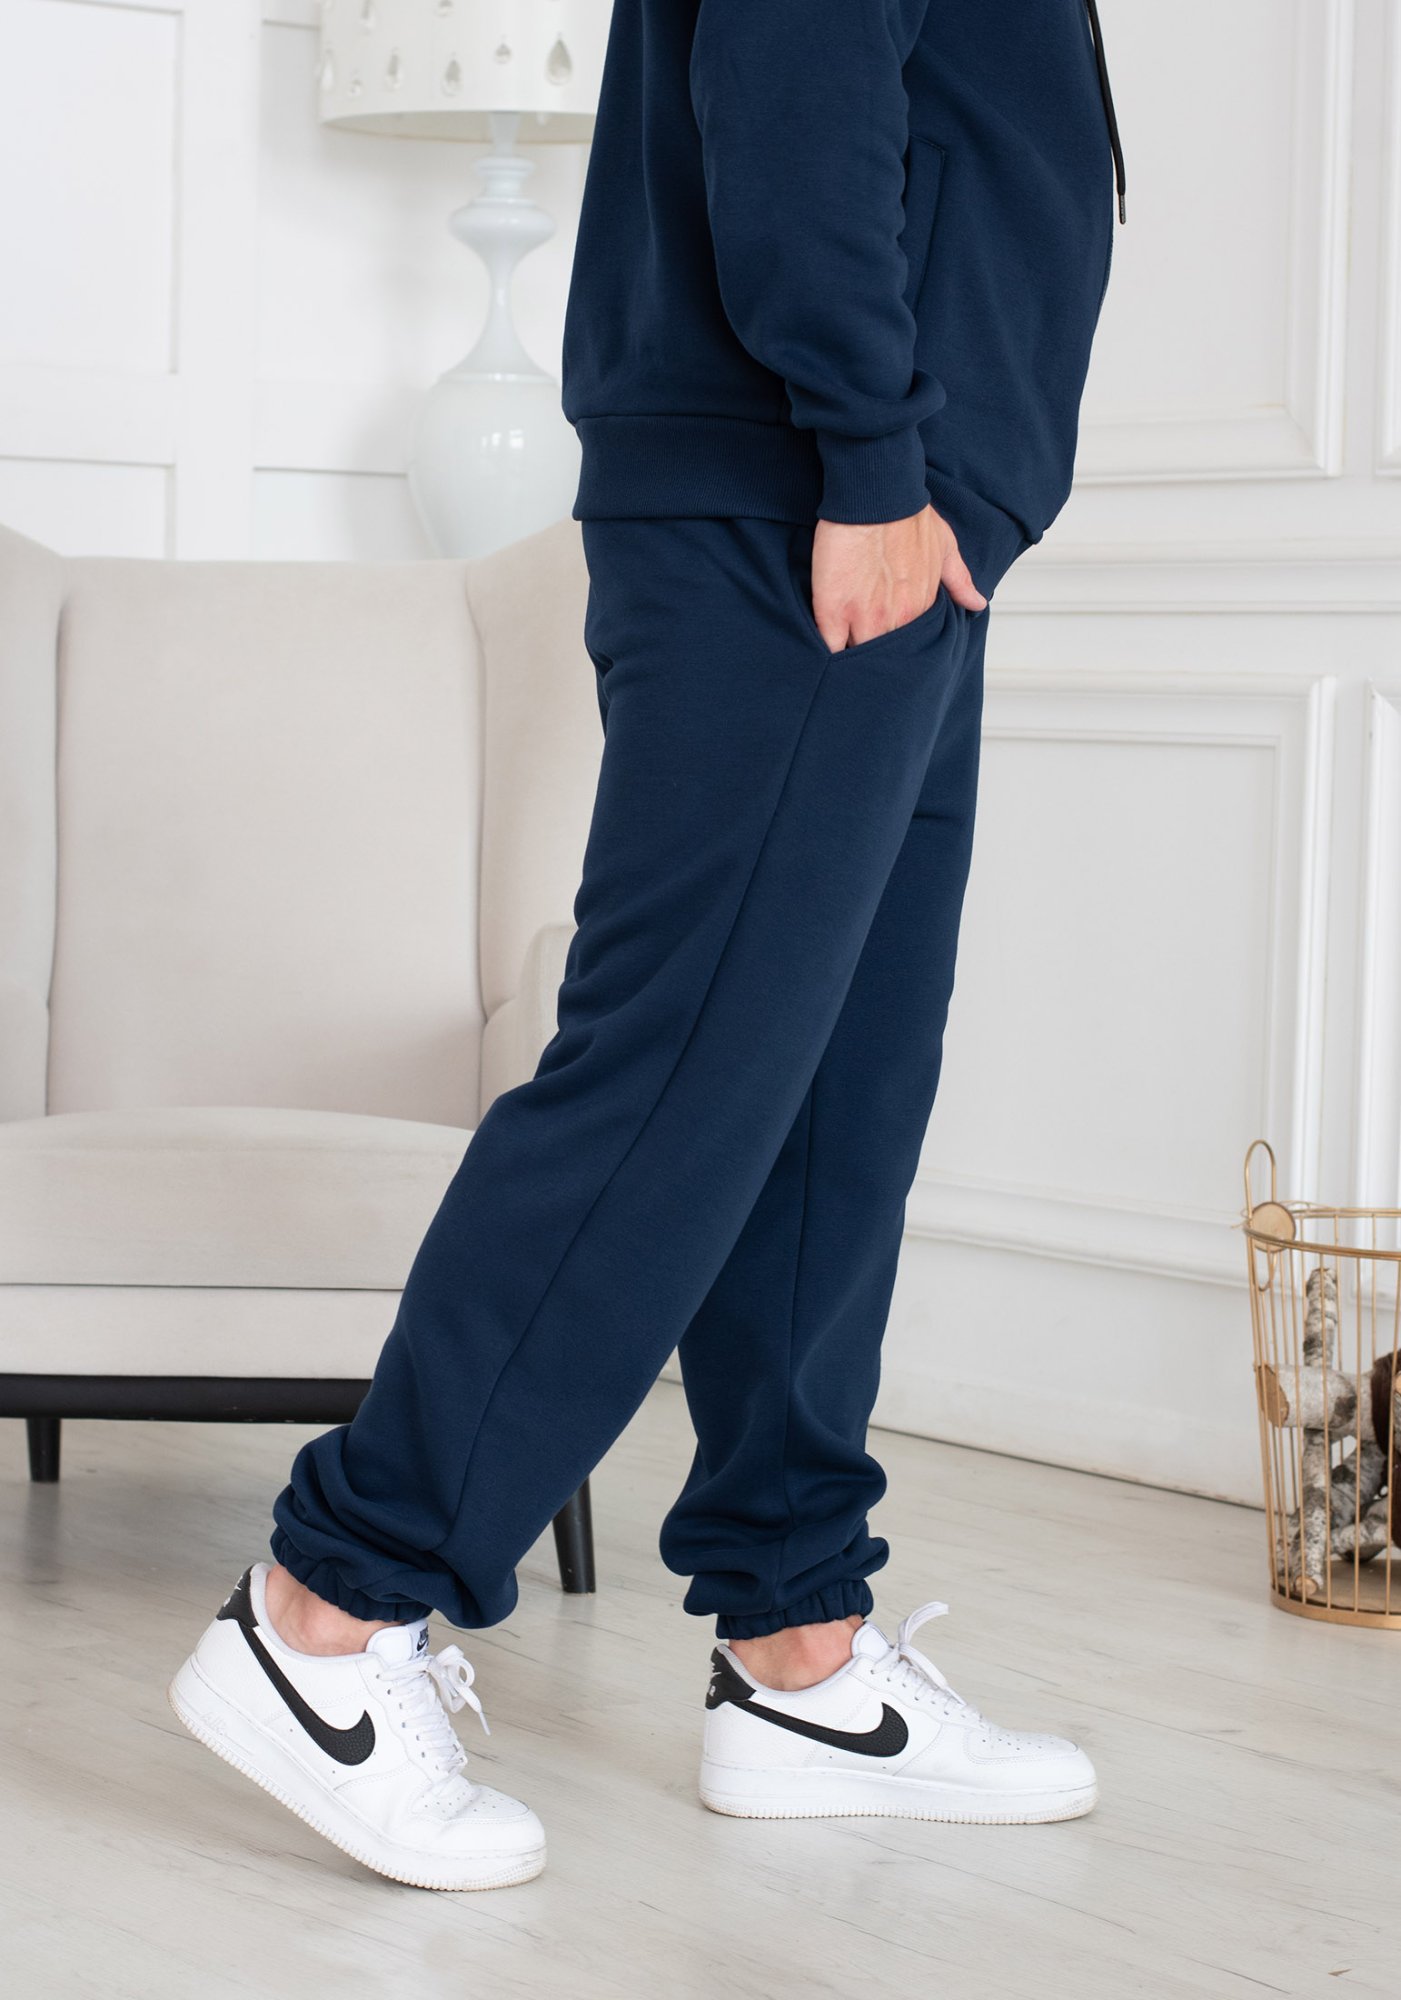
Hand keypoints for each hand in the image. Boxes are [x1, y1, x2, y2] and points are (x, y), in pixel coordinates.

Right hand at [811, 504, 986, 652]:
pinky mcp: (832, 611)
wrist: (878, 495)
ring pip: (855, 659)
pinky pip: (828, 648)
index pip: (906, 648)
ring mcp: (863, 619)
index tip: (884, 646)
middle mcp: (896, 621)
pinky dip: (826, 651)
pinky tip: (823, 649)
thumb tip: (977, 603)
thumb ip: (959, 580)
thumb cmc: (908, 516)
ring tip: (839, 660)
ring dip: (848, 661)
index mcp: (920, 610)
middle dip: (872, 660)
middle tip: (860, 656)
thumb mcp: (945, 547)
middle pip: (881, 659)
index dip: (893, 650)